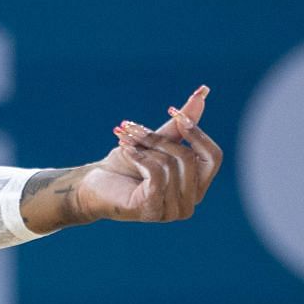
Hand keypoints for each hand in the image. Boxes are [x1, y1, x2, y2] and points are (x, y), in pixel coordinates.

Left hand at [76, 85, 223, 222]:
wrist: (89, 186)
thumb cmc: (123, 166)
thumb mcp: (155, 142)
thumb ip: (181, 124)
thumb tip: (202, 93)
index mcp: (195, 188)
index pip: (214, 157)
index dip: (197, 132)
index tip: (173, 111)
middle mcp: (189, 204)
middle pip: (190, 158)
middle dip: (161, 139)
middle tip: (135, 128)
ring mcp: (171, 211)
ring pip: (171, 164)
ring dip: (145, 147)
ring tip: (126, 141)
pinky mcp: (153, 210)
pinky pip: (157, 174)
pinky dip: (139, 157)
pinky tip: (126, 150)